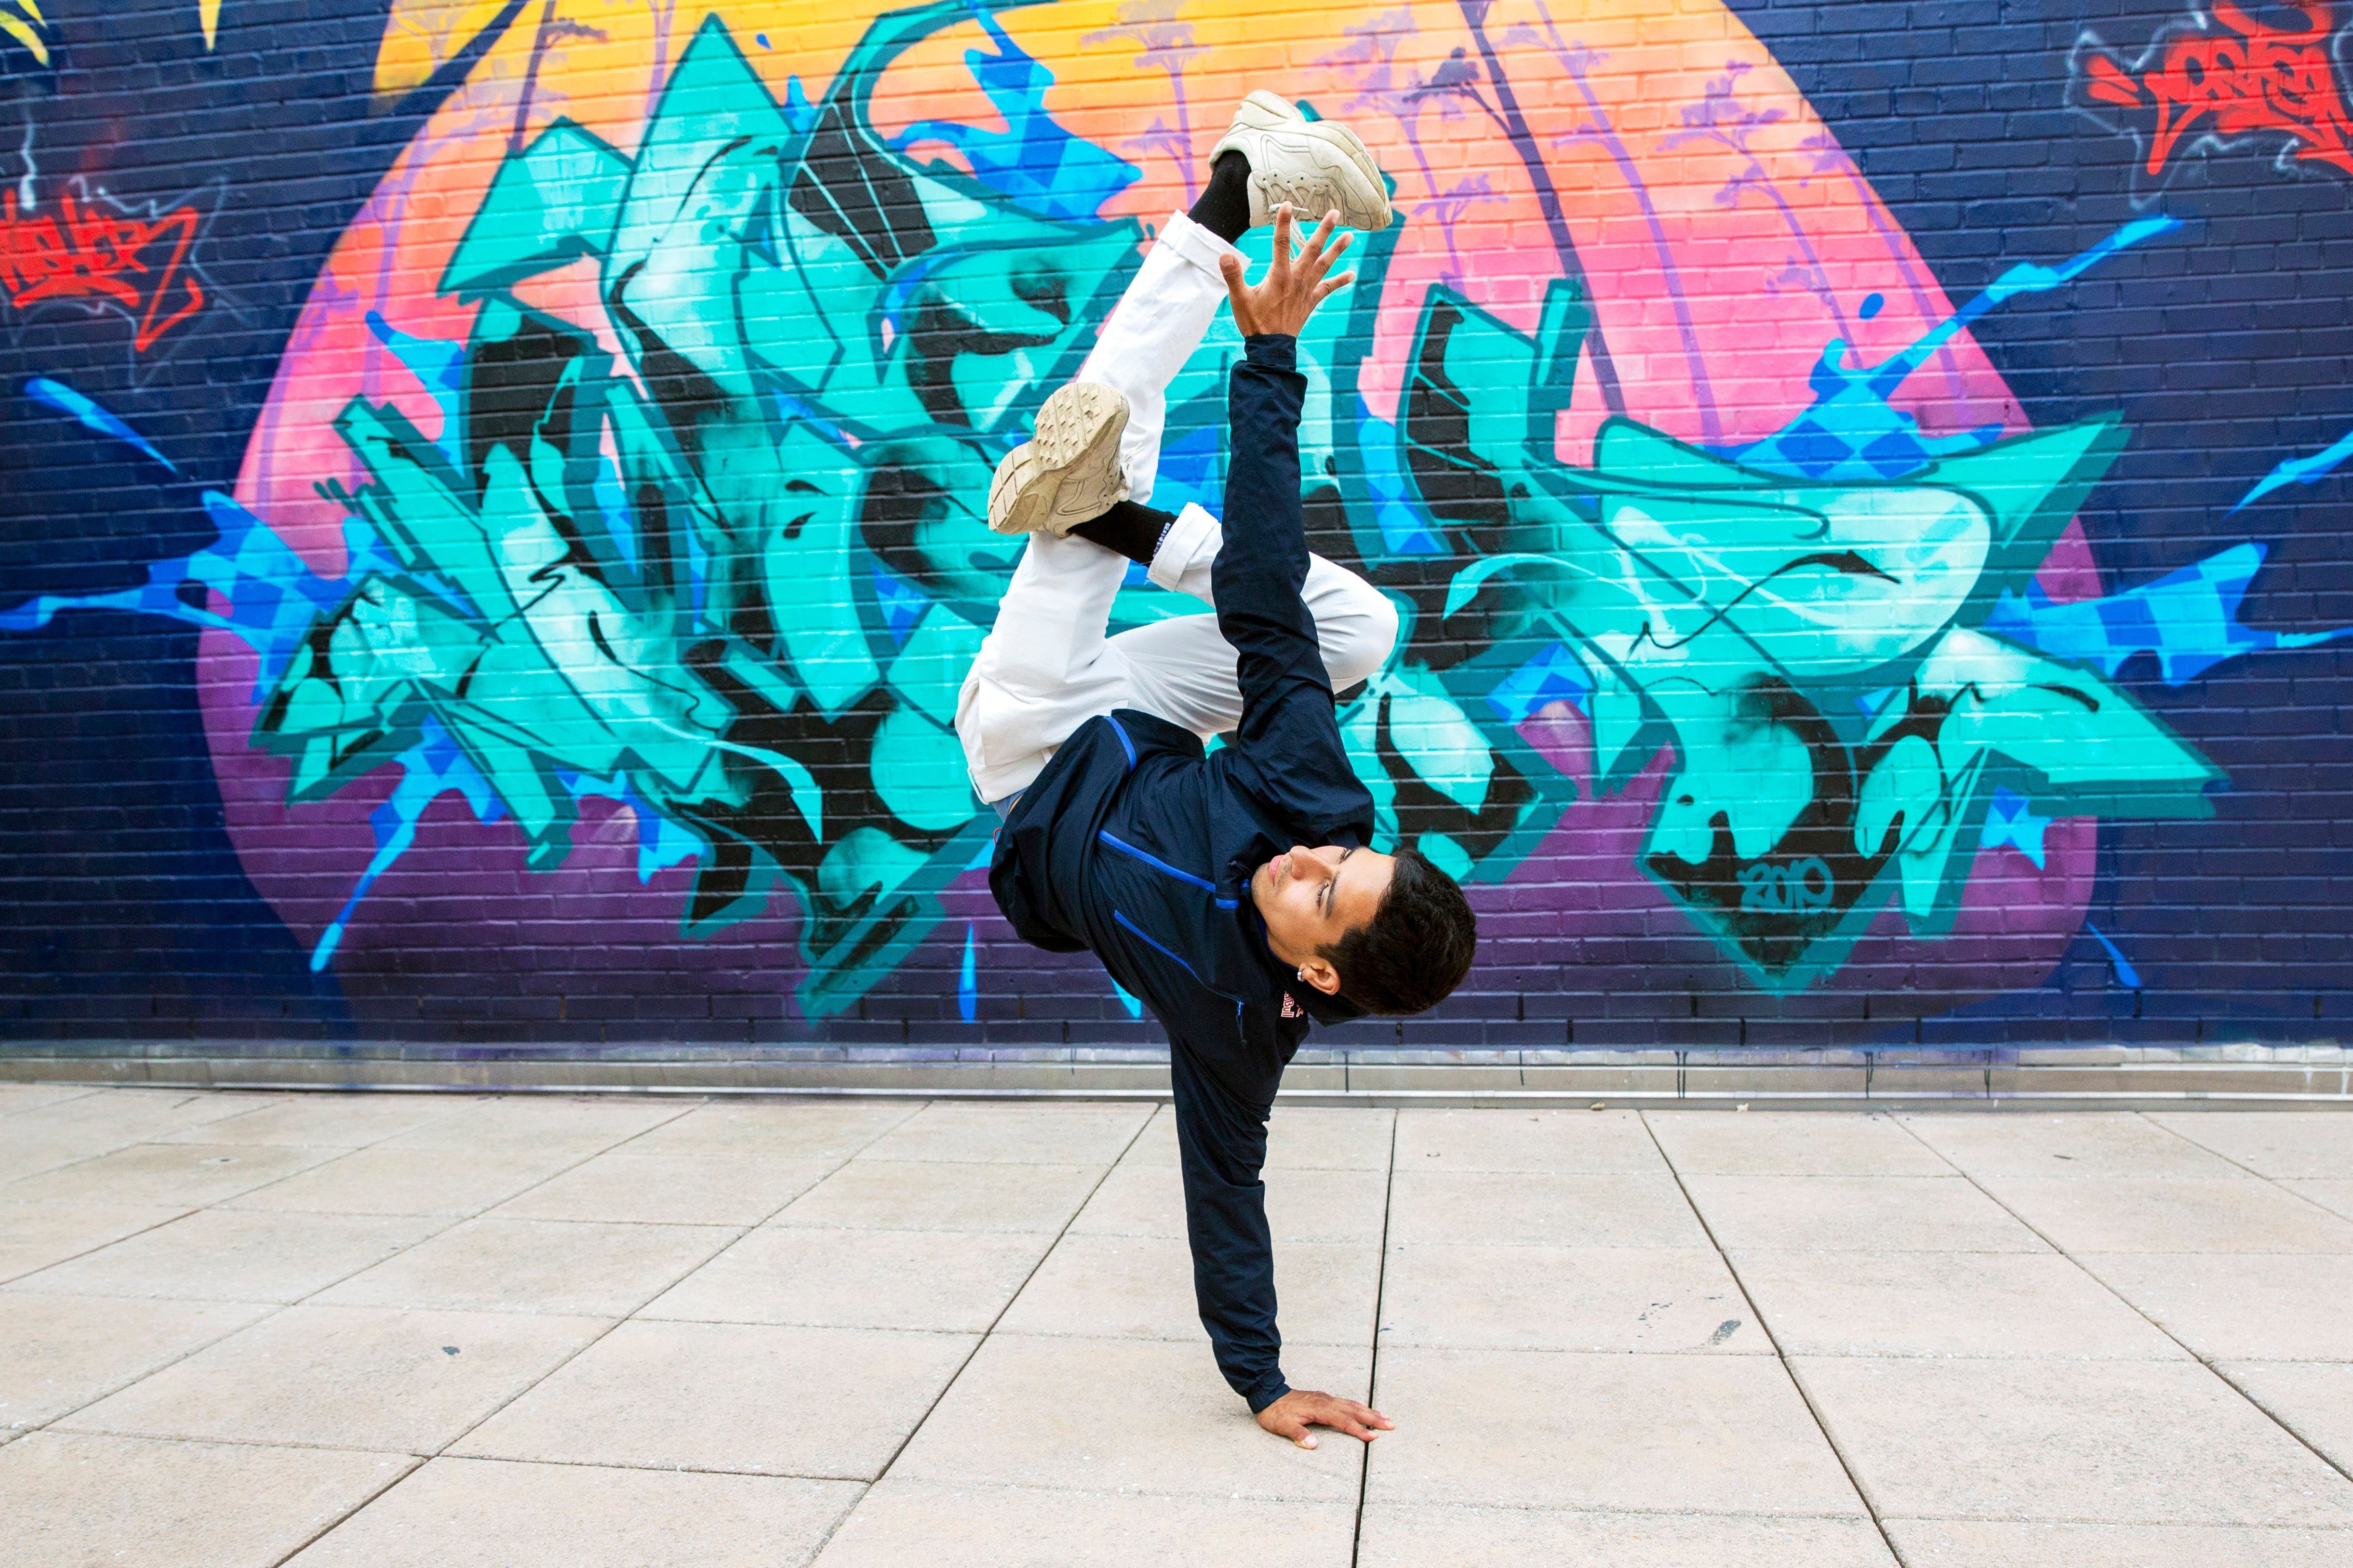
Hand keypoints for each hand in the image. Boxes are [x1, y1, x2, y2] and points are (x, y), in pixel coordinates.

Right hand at [1218, 205, 1356, 339]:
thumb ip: (1232, 275)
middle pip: (1312, 250)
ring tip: (1350, 236)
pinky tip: (1352, 273)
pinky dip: (1340, 281)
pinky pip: (1327, 288)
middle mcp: (1296, 279)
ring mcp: (1306, 290)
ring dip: (1337, 250)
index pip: (1280, 243)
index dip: (1283, 223)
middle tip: (1335, 213)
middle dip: (1324, 230)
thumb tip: (1224, 255)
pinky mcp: (1310, 301)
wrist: (1271, 349)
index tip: (1288, 204)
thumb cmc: (1254, 322)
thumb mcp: (1239, 299)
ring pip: (1324, 265)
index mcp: (1279, 276)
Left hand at [1256, 1388, 1393, 1448]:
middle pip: (1354, 1410)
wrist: (1267, 1394)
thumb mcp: (1282, 1426)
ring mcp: (1326, 1399)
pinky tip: (1365, 1410)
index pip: (1343, 1421)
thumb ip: (1298, 1434)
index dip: (1358, 1430)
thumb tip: (1314, 1445)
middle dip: (1373, 1418)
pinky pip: (1346, 1402)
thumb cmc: (1275, 1412)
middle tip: (1391, 1425)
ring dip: (1369, 1411)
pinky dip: (1359, 1407)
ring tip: (1386, 1417)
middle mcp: (1326, 1401)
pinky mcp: (1324, 1399)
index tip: (1373, 1437)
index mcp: (1319, 1408)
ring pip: (1352, 1405)